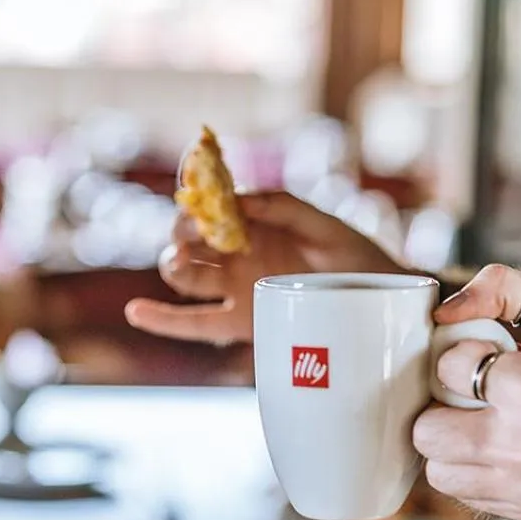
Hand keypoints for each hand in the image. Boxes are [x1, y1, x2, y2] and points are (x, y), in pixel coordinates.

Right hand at [125, 191, 402, 343]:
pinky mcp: (240, 323)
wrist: (384, 304)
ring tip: (181, 262)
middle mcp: (237, 254)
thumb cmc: (358, 259)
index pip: (209, 206)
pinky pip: (194, 323)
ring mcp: (235, 289)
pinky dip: (162, 319)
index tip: (195, 195)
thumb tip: (234, 198)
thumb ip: (283, 207)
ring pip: (186, 276)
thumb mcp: (324, 225)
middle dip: (183, 233)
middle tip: (195, 233)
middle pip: (189, 241)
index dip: (194, 198)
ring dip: (174, 265)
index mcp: (255, 223)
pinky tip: (136, 311)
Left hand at [412, 264, 520, 519]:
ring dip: (450, 445)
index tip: (486, 355)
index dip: (461, 355)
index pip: (448, 368)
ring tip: (479, 424)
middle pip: (426, 430)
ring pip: (439, 472)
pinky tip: (500, 452)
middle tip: (468, 393)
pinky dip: (472, 474)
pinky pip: (467, 497)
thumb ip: (504, 290)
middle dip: (442, 404)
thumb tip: (445, 311)